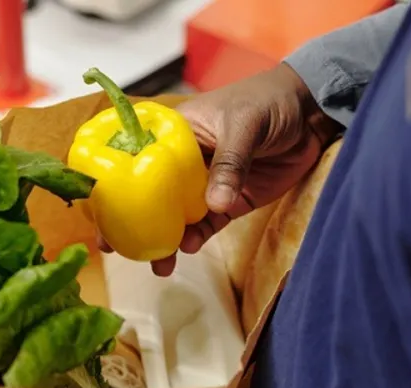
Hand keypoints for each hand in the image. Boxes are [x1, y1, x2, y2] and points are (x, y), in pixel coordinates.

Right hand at [99, 63, 341, 275]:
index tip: (99, 213)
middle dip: (135, 224)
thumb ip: (230, 164)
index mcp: (173, 134)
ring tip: (160, 263)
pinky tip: (189, 249)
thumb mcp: (244, 125)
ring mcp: (206, 184)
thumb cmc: (269, 102)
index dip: (113, 186)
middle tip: (120, 251)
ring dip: (167, 239)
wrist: (312, 113)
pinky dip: (197, 238)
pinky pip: (208, 225)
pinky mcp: (230, 201)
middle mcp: (183, 162)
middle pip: (151, 196)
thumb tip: (215, 206)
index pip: (134, 160)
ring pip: (177, 217)